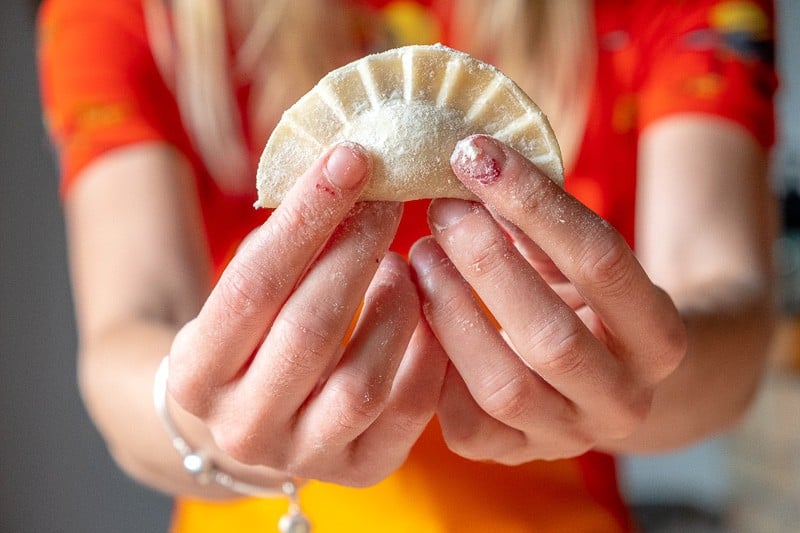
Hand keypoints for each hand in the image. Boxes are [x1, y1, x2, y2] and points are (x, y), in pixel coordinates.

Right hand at [168, 142, 446, 485]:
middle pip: (311, 329)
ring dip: (396, 304)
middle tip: (388, 198)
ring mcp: (304, 457)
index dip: (306, 216)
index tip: (351, 158)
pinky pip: (408, 410)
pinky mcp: (360, 471)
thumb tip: (349, 169)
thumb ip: (282, 248)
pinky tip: (425, 305)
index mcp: (195, 377)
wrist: (252, 416)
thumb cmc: (250, 337)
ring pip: (364, 380)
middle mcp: (244, 428)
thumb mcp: (241, 296)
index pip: (253, 284)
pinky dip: (428, 350)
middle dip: (356, 249)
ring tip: (401, 261)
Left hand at [409, 134, 686, 463]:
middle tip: (440, 208)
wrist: (604, 376)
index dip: (534, 202)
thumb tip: (475, 164)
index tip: (475, 154)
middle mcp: (623, 399)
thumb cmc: (587, 299)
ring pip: (503, 385)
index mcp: (659, 337)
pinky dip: (431, 365)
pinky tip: (413, 313)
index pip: (601, 260)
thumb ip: (542, 222)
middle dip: (485, 262)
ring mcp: (569, 436)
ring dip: (450, 311)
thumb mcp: (582, 258)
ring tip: (418, 255)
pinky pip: (464, 423)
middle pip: (551, 335)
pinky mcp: (515, 454)